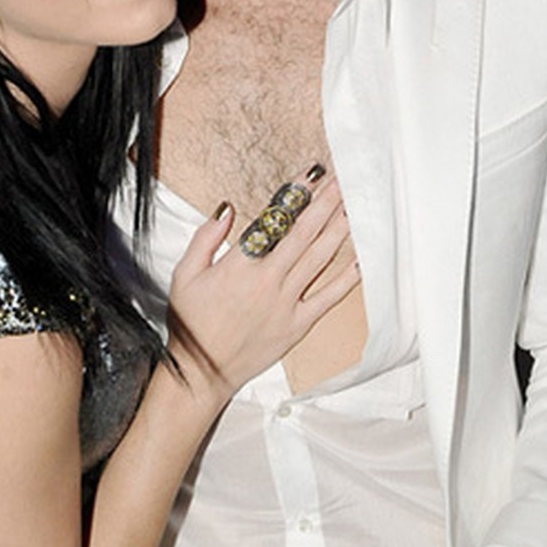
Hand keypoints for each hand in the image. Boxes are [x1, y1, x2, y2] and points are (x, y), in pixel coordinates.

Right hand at [167, 169, 358, 399]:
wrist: (201, 372)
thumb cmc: (191, 323)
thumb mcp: (184, 275)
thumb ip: (206, 239)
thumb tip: (226, 209)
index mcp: (239, 265)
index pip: (275, 219)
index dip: (296, 193)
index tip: (312, 174)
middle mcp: (268, 280)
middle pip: (305, 232)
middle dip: (327, 203)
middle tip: (345, 179)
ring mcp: (286, 303)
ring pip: (320, 258)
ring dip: (340, 229)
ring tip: (355, 205)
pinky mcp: (297, 325)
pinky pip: (328, 298)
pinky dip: (347, 279)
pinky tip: (362, 259)